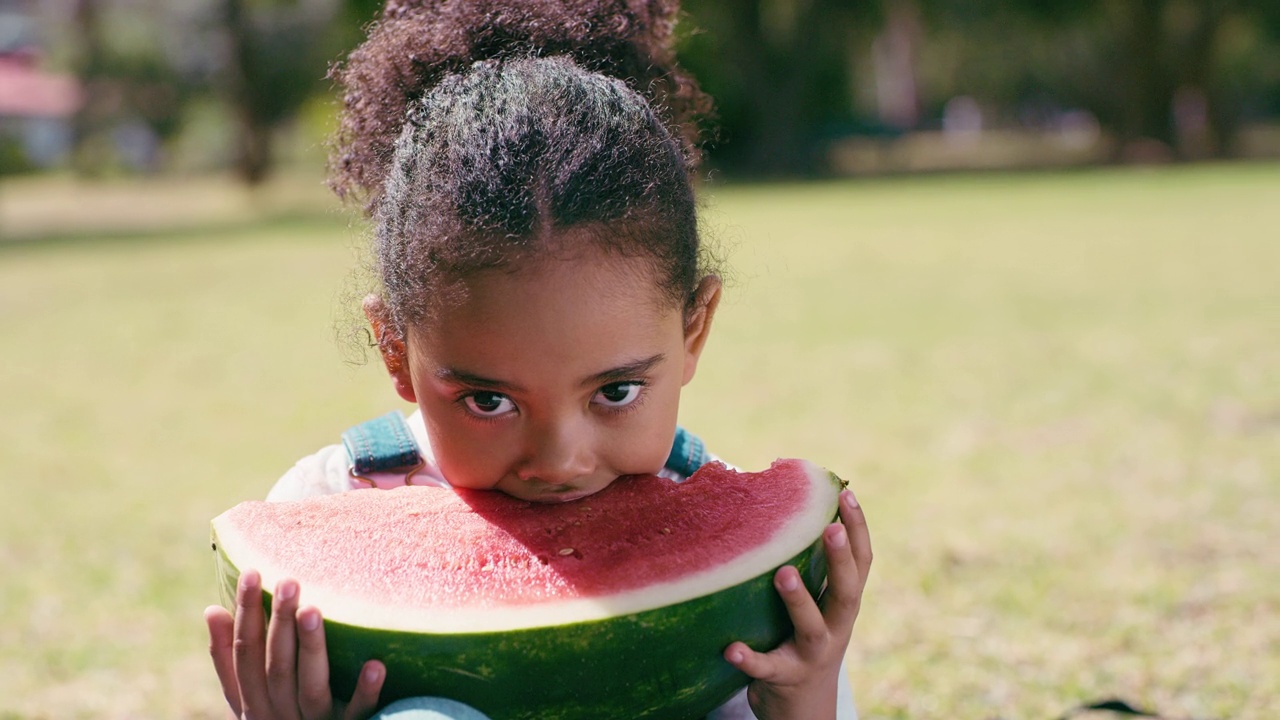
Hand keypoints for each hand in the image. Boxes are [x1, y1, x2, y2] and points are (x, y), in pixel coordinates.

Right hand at [206, 569, 385, 718]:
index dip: (246, 614)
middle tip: (288, 581)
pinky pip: (355, 713)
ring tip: (313, 610)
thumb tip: (212, 609)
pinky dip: (363, 691)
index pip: (245, 654)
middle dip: (279, 623)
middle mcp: (279, 715)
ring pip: (310, 686)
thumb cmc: (277, 719)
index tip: (252, 572)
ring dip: (311, 648)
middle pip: (276, 668)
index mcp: (253, 703)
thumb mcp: (248, 698)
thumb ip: (229, 661)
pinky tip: (375, 665)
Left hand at [723, 488, 870, 719]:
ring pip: (811, 628)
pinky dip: (751, 659)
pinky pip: (767, 668)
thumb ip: (810, 568)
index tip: (846, 493)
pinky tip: (732, 649)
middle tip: (829, 528)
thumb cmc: (805, 639)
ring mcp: (812, 656)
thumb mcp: (818, 606)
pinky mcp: (784, 678)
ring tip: (782, 573)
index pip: (861, 563)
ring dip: (799, 600)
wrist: (805, 708)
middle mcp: (836, 629)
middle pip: (846, 593)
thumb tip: (785, 506)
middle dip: (840, 560)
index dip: (858, 529)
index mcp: (843, 605)